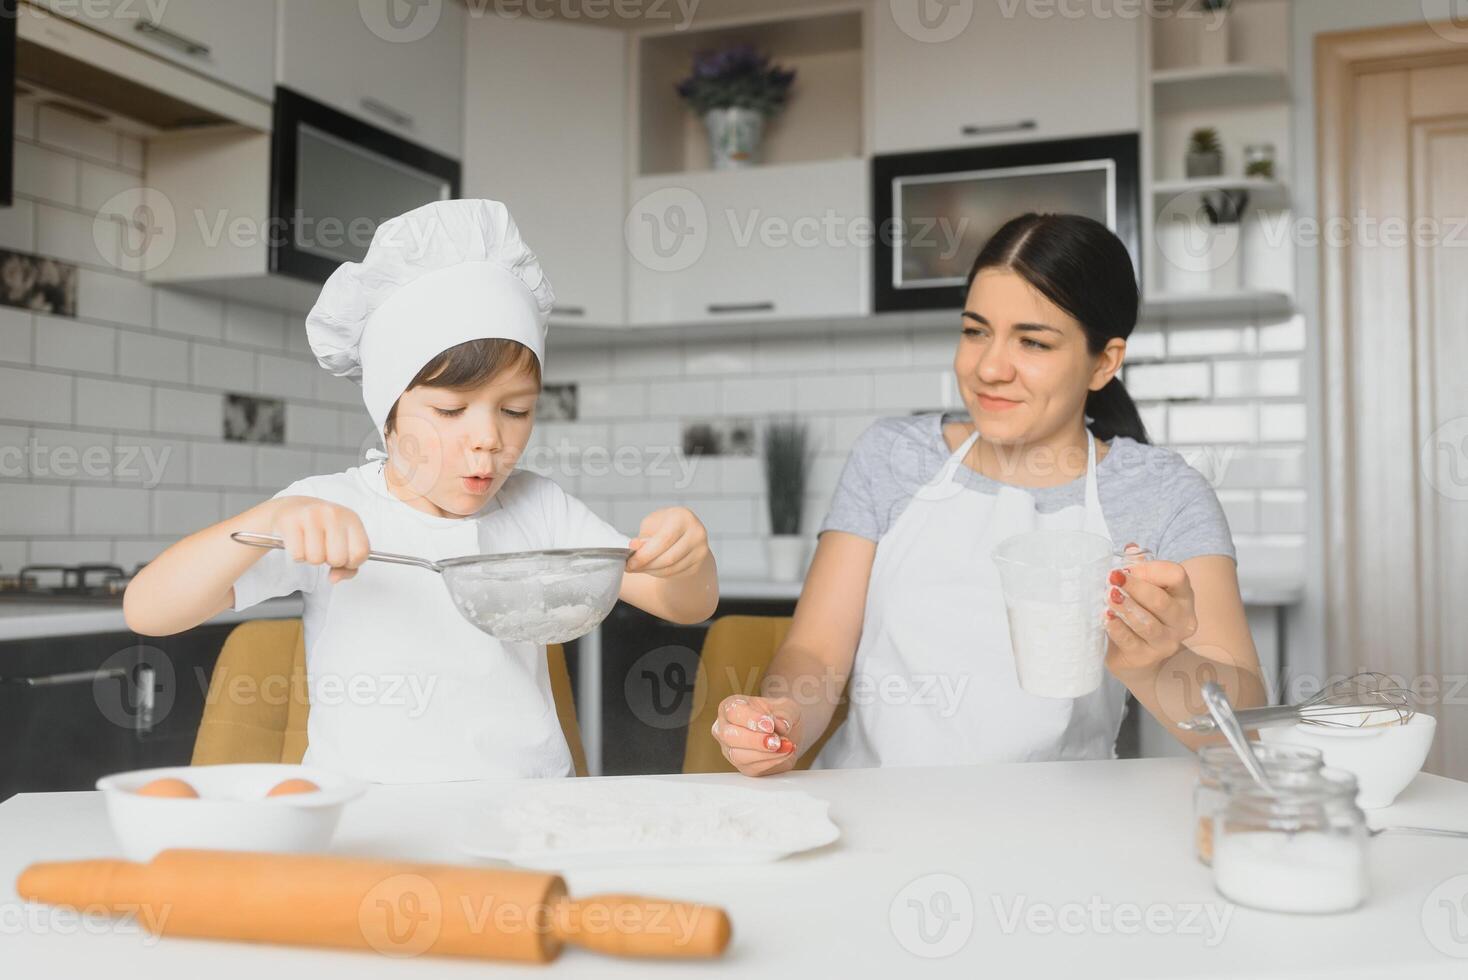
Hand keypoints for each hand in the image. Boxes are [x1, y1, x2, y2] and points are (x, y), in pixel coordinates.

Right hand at [267, 496, 370, 583]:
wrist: (293, 508)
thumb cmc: (322, 528)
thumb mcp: (343, 541)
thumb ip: (348, 566)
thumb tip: (334, 578)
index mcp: (352, 519)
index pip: (361, 552)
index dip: (351, 562)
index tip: (344, 557)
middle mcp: (333, 514)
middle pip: (338, 558)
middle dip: (330, 561)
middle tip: (324, 549)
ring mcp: (312, 516)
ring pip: (316, 559)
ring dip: (312, 558)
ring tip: (310, 545)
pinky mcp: (291, 521)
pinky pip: (298, 555)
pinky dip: (298, 555)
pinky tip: (299, 543)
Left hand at [625, 506, 709, 577]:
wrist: (683, 531)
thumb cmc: (664, 525)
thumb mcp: (651, 524)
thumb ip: (643, 537)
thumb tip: (633, 547)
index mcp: (683, 517)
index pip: (664, 540)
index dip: (645, 554)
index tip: (630, 563)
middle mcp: (696, 533)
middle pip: (669, 557)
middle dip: (646, 565)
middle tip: (630, 568)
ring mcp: (700, 550)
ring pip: (671, 569)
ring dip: (651, 571)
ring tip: (640, 567)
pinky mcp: (698, 563)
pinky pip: (675, 574)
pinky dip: (660, 574)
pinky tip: (652, 568)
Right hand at [711, 695, 799, 776]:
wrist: (787, 733)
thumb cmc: (780, 715)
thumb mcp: (787, 706)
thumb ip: (785, 714)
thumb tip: (782, 726)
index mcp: (730, 706)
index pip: (733, 711)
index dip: (752, 719)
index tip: (770, 725)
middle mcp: (725, 728)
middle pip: (729, 736)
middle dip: (755, 740)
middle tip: (776, 740)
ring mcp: (730, 749)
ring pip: (738, 755)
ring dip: (765, 753)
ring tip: (785, 746)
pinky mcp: (743, 767)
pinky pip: (753, 767)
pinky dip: (772, 761)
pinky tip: (785, 753)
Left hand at [1105, 547, 1198, 672]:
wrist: (1137, 655)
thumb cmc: (1142, 614)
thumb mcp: (1144, 589)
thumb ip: (1139, 569)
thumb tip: (1131, 548)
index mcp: (1183, 596)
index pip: (1176, 575)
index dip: (1151, 569)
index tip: (1126, 568)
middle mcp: (1181, 620)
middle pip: (1160, 600)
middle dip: (1134, 587)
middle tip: (1112, 578)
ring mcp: (1167, 641)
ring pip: (1147, 623)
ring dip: (1125, 607)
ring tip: (1108, 596)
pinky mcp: (1146, 657)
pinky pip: (1131, 641)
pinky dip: (1117, 629)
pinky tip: (1106, 618)